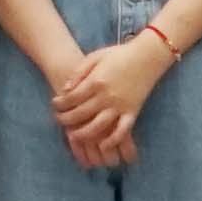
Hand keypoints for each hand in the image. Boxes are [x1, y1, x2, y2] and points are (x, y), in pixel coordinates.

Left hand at [34, 46, 139, 166]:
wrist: (147, 57)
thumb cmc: (119, 54)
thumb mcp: (95, 57)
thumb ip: (79, 73)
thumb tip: (65, 89)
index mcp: (96, 81)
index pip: (72, 98)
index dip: (60, 103)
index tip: (54, 104)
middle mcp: (107, 96)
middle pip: (81, 113)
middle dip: (66, 119)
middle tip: (59, 120)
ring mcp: (120, 106)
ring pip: (98, 126)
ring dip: (83, 134)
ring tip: (72, 135)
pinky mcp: (133, 112)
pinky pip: (122, 131)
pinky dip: (112, 140)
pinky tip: (102, 145)